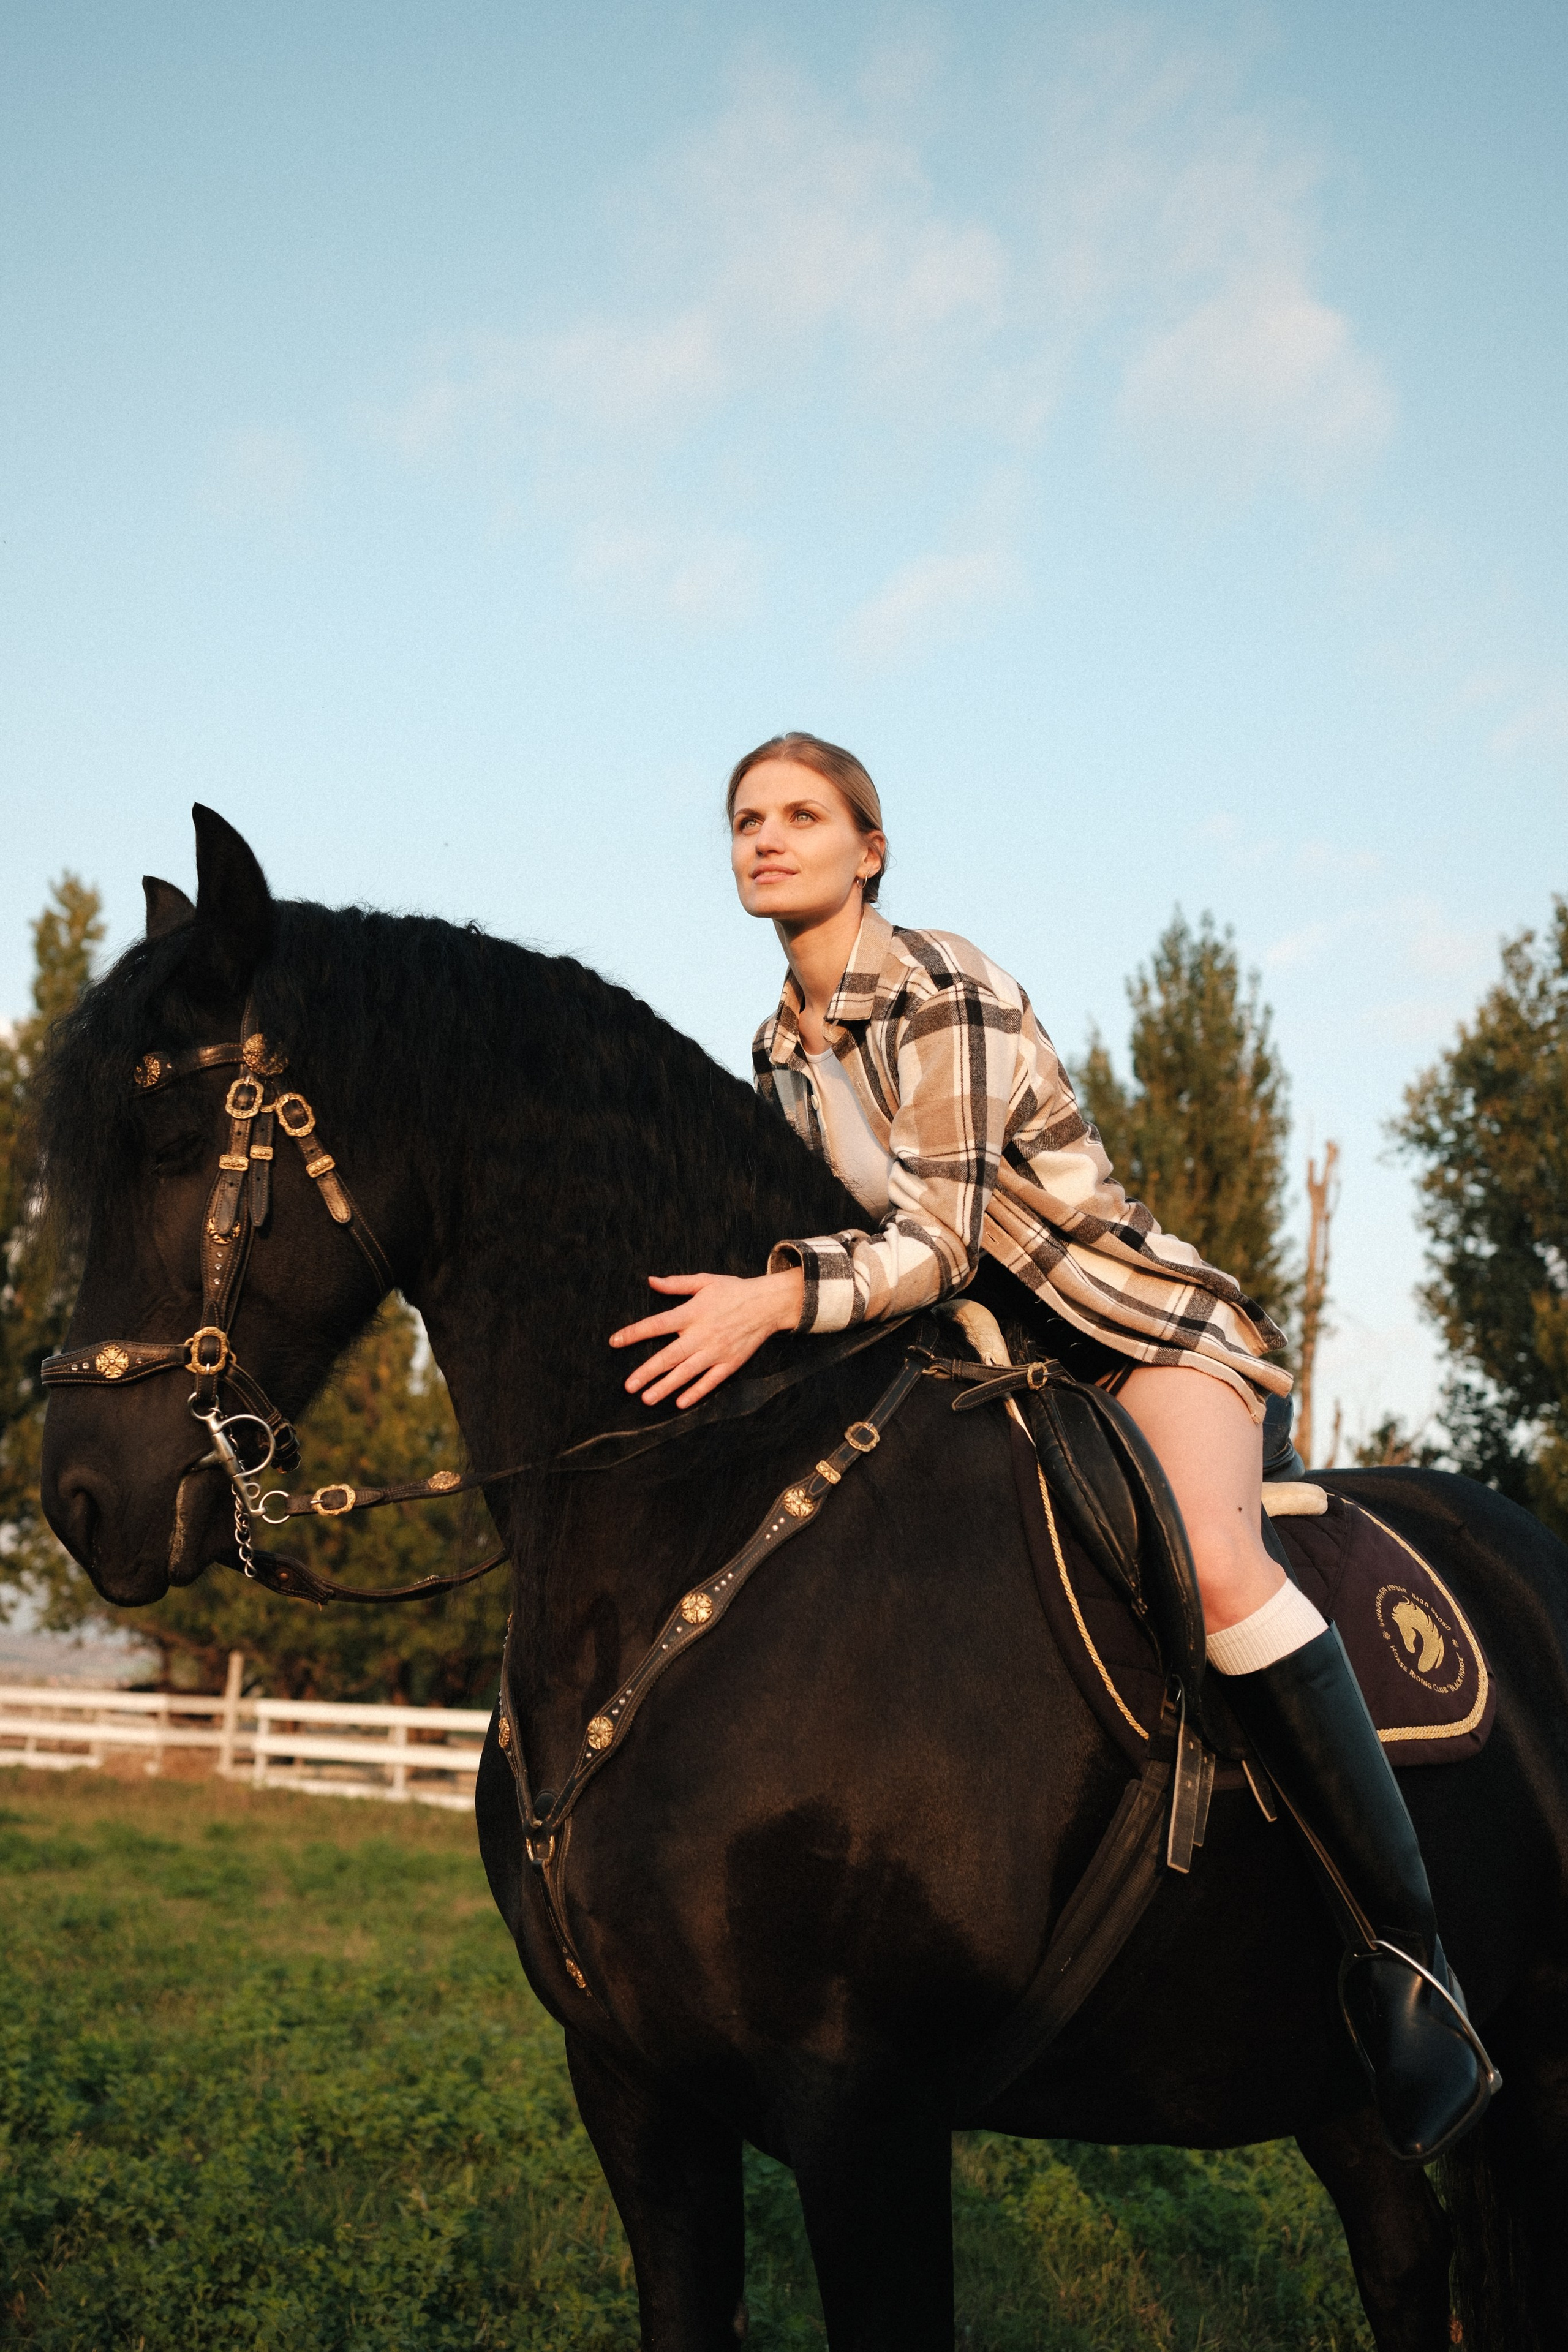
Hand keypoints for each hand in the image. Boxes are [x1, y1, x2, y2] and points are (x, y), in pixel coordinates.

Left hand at [609, 1269, 805, 1408]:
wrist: (768, 1304)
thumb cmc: (733, 1291)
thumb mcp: (704, 1281)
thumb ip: (676, 1284)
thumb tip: (651, 1281)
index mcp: (693, 1312)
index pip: (658, 1324)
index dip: (635, 1333)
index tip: (615, 1341)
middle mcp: (702, 1334)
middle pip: (670, 1355)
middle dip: (647, 1372)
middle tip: (628, 1386)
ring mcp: (717, 1351)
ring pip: (687, 1373)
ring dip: (666, 1387)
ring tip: (646, 1399)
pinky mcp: (730, 1363)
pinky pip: (711, 1381)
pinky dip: (695, 1392)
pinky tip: (680, 1403)